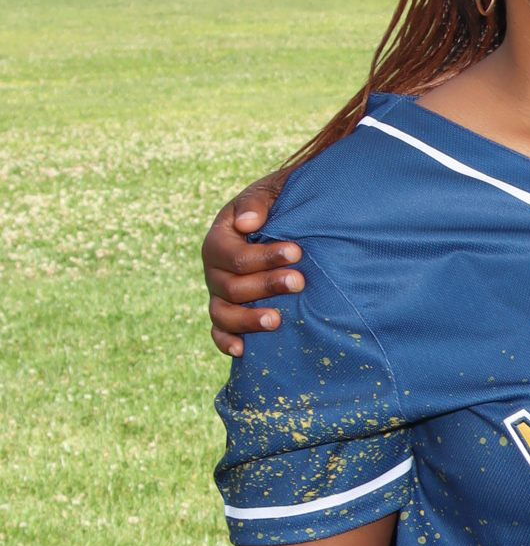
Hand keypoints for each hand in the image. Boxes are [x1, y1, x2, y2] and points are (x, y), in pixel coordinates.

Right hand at [205, 172, 298, 356]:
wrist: (285, 226)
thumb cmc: (278, 208)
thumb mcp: (268, 195)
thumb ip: (256, 203)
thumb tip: (246, 225)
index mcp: (219, 240)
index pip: (233, 255)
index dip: (263, 256)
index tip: (296, 252)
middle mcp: (214, 270)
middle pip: (232, 286)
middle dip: (267, 285)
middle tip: (300, 282)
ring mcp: (219, 295)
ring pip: (223, 314)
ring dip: (248, 320)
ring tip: (277, 321)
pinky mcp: (228, 315)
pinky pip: (219, 332)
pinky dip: (226, 343)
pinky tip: (243, 351)